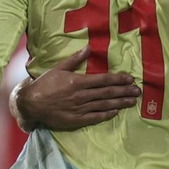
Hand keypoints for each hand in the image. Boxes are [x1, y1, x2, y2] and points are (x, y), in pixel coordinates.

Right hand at [12, 46, 139, 131]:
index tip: (130, 79)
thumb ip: (75, 59)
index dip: (118, 79)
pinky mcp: (77, 120)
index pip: (103, 80)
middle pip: (107, 93)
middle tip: (137, 91)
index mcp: (78, 81)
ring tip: (132, 101)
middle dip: (124, 91)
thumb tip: (88, 48)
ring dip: (120, 103)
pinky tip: (116, 111)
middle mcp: (82, 95)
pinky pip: (96, 117)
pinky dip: (107, 114)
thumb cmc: (44, 84)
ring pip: (104, 105)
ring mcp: (80, 108)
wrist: (31, 103)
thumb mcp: (58, 68)